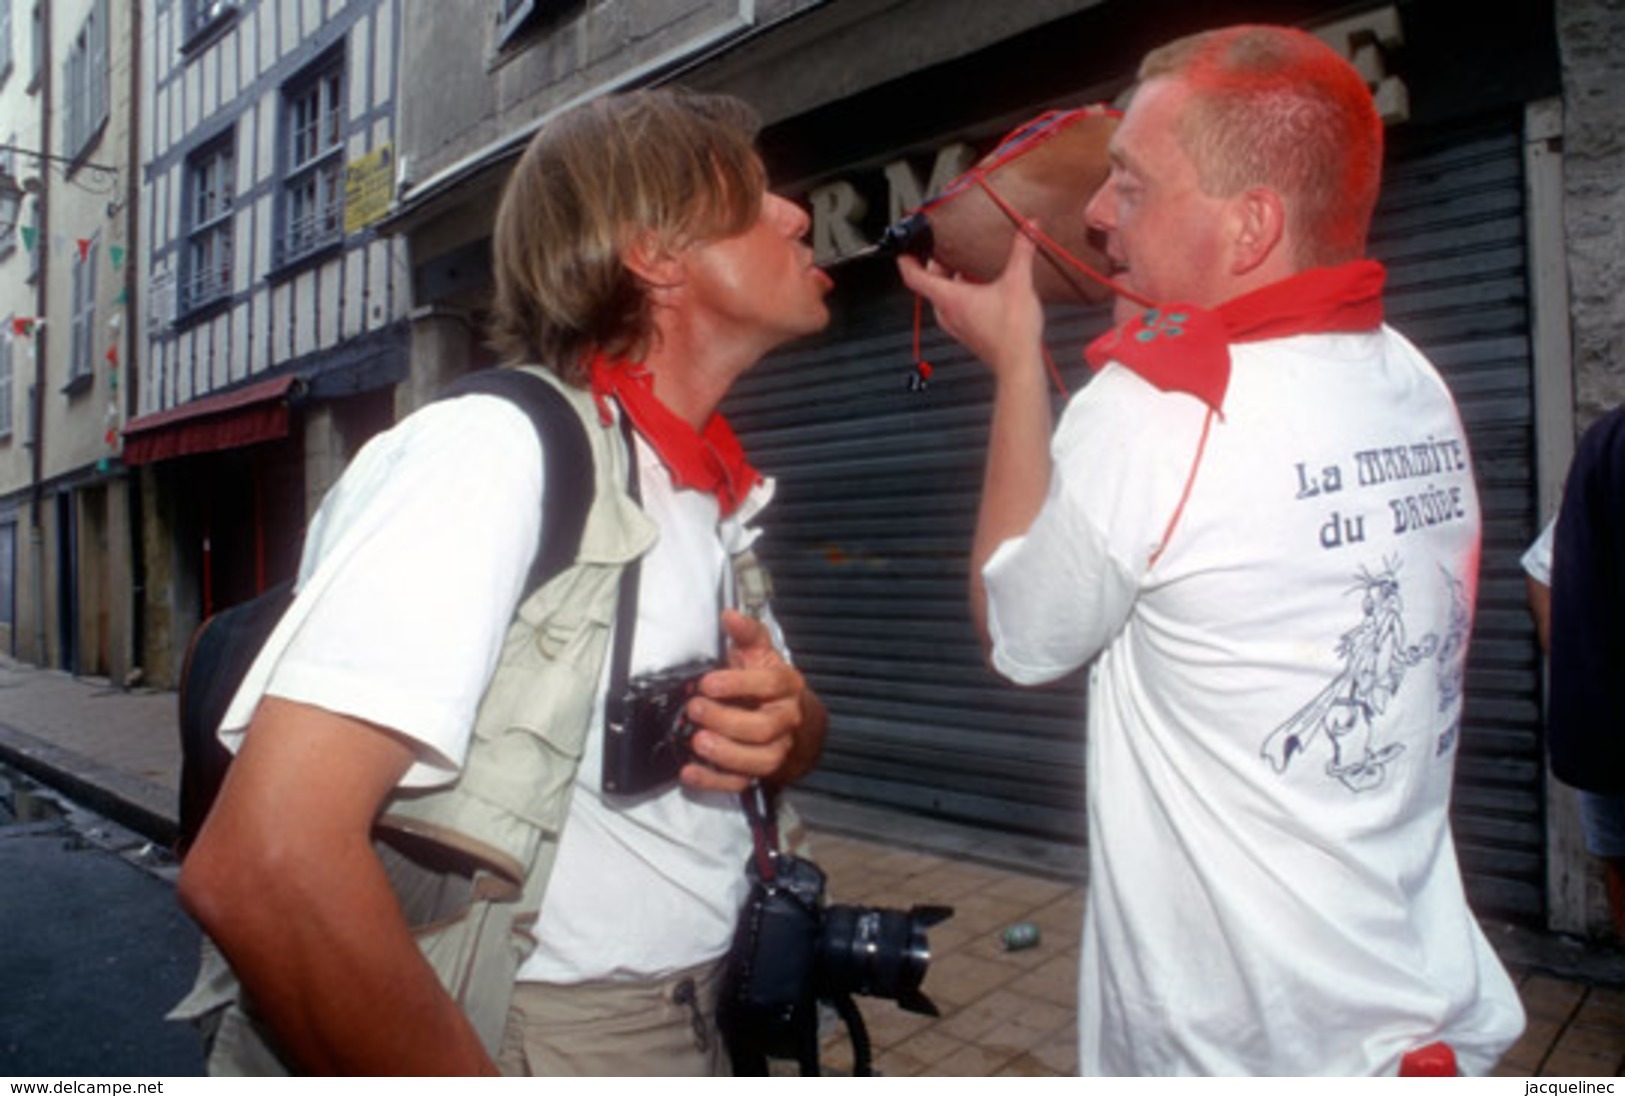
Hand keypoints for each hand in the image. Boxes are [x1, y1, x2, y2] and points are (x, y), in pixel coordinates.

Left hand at [680, 610, 826, 792]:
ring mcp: (776, 749)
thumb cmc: (768, 684)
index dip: (739, 684)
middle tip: (696, 709)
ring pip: (759, 760)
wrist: (794, 720)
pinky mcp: (761, 772)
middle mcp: (786, 719)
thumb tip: (729, 615)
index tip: (708, 683)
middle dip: (727, 720)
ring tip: (698, 742)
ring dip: (726, 754)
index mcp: (786, 687)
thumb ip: (746, 634)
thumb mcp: (760, 654)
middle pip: (763, 727)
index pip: (770, 684)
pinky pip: (741, 782)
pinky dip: (714, 781)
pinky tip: (690, 772)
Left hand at [897, 226, 1045, 380]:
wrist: (1019, 363)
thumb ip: (1023, 251)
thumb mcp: (1018, 282)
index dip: (906, 259)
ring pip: (943, 296)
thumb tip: (1029, 228)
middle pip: (930, 283)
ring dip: (951, 279)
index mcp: (950, 298)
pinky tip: (981, 286)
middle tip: (945, 247)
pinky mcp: (967, 332)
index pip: (914, 277)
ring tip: (966, 264)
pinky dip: (961, 293)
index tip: (905, 248)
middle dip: (937, 263)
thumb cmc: (1012, 333)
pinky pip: (955, 307)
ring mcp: (956, 324)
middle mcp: (948, 313)